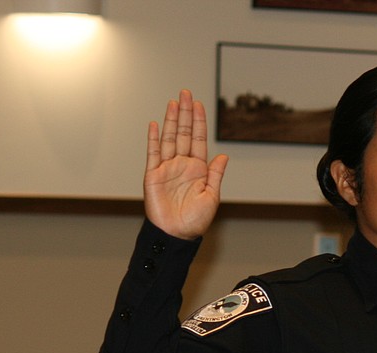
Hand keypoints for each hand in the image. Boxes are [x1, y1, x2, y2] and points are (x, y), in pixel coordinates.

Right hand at [143, 89, 228, 239]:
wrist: (176, 234)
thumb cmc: (195, 220)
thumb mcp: (211, 196)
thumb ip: (216, 175)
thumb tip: (223, 156)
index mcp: (198, 169)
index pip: (198, 139)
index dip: (198, 122)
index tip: (199, 104)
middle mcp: (182, 165)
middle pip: (183, 133)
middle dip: (185, 113)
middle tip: (186, 93)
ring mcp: (167, 168)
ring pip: (169, 138)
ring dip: (171, 120)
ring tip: (174, 102)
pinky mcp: (153, 175)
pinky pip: (153, 153)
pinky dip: (153, 138)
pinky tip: (155, 124)